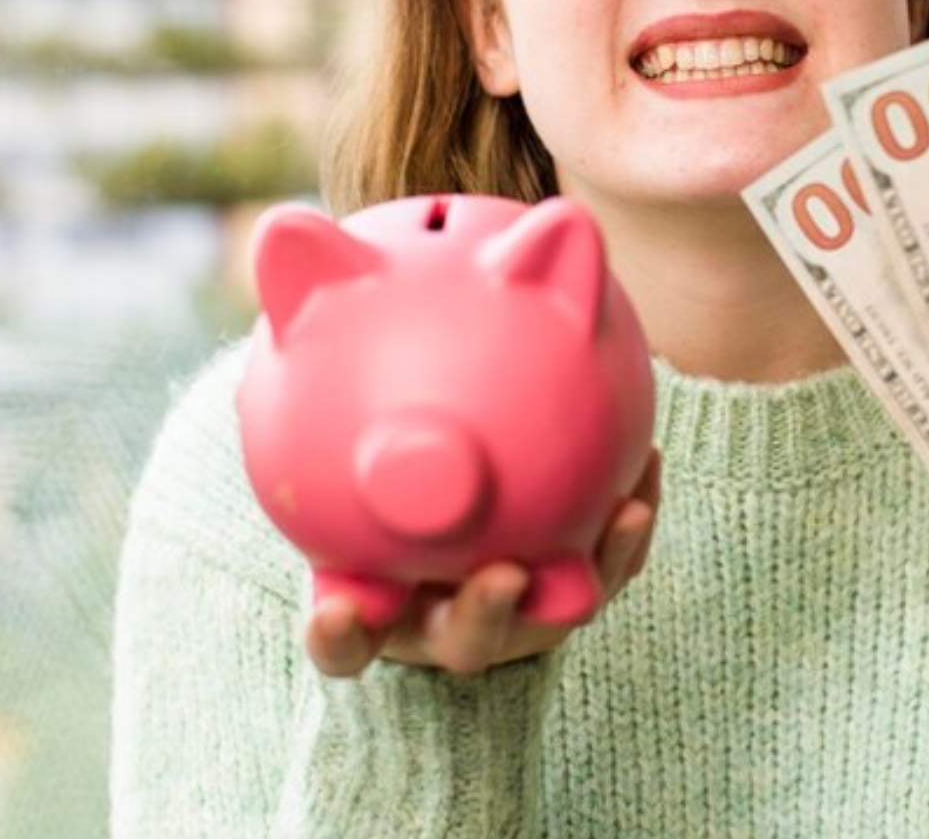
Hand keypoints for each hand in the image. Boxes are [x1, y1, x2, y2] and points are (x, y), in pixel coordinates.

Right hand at [304, 446, 662, 678]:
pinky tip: (647, 458)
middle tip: (503, 574)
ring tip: (626, 509)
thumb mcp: (348, 488)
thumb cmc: (386, 515)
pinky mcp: (576, 583)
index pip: (347, 642)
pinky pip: (609, 560)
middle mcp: (454, 626)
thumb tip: (281, 287)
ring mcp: (522, 613)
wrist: (450, 548)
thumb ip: (317, 427)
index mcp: (380, 615)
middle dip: (489, 613)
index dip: (341, 636)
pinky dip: (632, 518)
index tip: (339, 610)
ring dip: (598, 564)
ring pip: (562, 606)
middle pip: (472, 640)